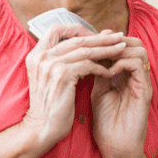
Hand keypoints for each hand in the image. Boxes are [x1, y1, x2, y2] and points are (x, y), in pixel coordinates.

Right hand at [22, 26, 125, 150]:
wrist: (42, 128)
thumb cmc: (50, 105)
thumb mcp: (49, 78)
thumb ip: (60, 60)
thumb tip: (84, 45)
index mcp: (36, 54)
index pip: (56, 29)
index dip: (78, 29)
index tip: (95, 34)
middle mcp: (41, 56)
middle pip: (76, 39)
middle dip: (100, 37)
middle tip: (118, 36)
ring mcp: (50, 65)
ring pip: (85, 50)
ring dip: (106, 49)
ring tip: (121, 49)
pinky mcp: (62, 76)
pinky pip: (88, 65)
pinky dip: (101, 67)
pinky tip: (110, 72)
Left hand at [91, 36, 152, 157]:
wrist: (115, 147)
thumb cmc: (106, 123)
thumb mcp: (98, 91)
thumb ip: (97, 72)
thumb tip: (90, 52)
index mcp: (125, 74)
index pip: (122, 45)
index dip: (106, 41)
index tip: (89, 45)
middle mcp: (136, 75)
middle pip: (133, 42)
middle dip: (113, 41)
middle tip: (96, 48)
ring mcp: (142, 81)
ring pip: (138, 49)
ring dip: (118, 50)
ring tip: (102, 60)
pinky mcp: (144, 90)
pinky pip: (138, 65)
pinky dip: (122, 63)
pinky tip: (108, 72)